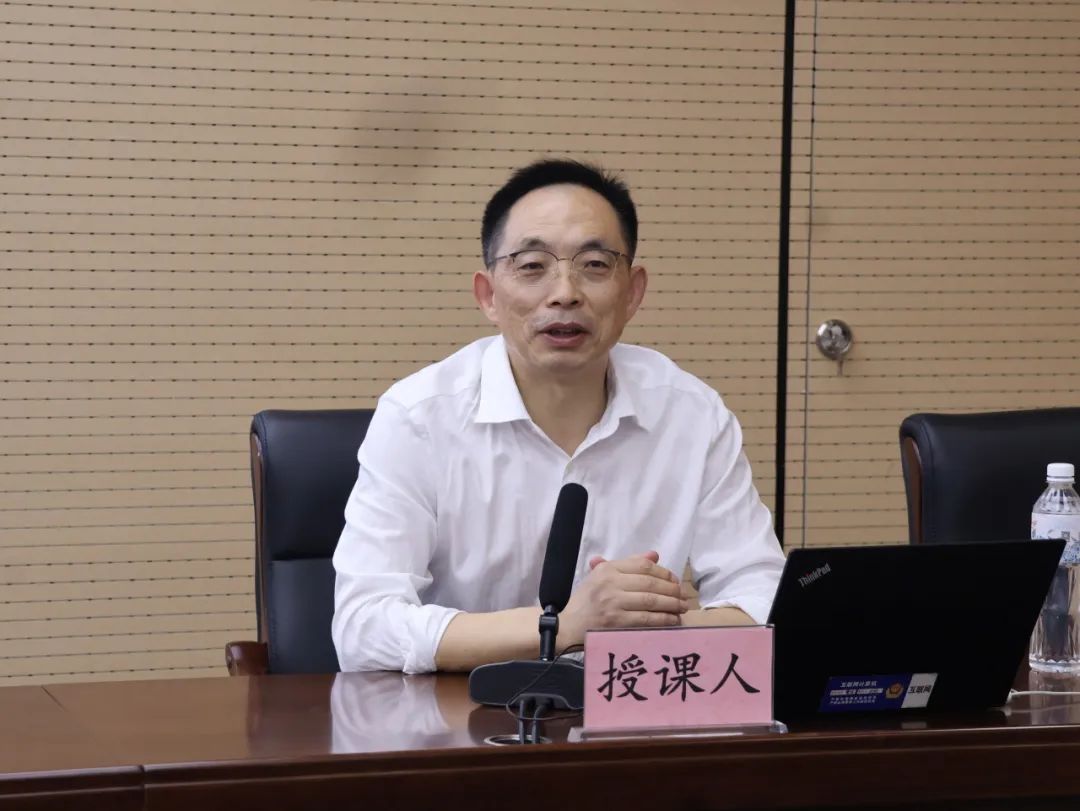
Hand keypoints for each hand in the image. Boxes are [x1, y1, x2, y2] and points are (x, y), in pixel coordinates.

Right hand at [559, 551, 687, 645]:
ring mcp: (613, 603)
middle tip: (683, 596)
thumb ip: (628, 565)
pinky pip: (646, 619)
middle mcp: (610, 583)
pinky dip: (663, 619)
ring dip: (671, 604)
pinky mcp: (616, 622)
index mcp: (607, 570)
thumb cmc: (586, 601)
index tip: (674, 580)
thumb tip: (654, 555)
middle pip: (650, 582)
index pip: (642, 566)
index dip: (663, 572)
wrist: (567, 626)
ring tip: (682, 607)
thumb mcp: (601, 576)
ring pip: (651, 600)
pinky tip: (673, 619)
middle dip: (671, 589)